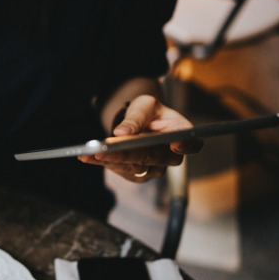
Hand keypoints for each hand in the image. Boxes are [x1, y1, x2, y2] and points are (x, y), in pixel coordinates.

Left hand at [78, 95, 201, 181]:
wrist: (139, 121)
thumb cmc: (147, 111)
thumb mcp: (143, 105)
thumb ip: (136, 116)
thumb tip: (122, 131)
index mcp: (181, 134)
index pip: (191, 143)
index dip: (186, 146)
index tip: (176, 144)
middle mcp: (171, 155)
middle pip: (151, 157)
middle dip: (125, 154)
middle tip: (102, 151)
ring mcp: (155, 168)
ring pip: (133, 167)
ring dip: (108, 161)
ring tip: (87, 153)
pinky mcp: (138, 174)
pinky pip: (120, 170)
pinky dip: (102, 163)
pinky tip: (86, 157)